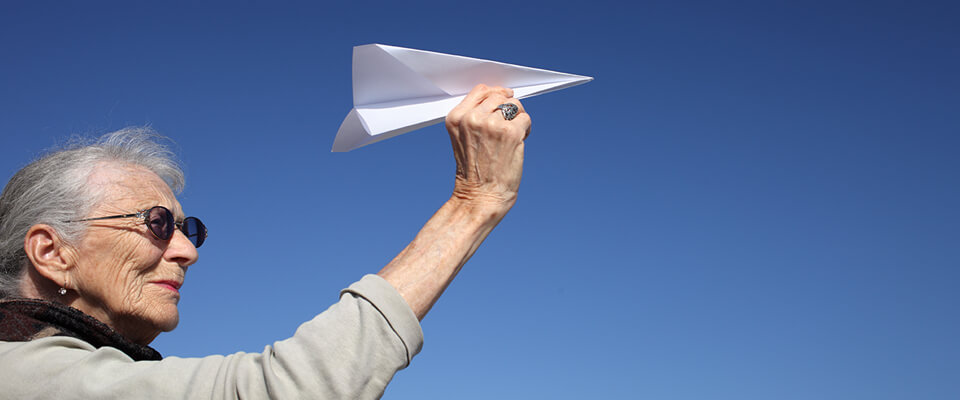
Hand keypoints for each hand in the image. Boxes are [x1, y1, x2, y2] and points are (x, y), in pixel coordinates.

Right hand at [445, 84, 531, 214]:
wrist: (480, 197)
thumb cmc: (474, 171)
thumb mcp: (463, 138)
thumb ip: (475, 116)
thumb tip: (501, 97)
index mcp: (457, 118)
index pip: (480, 90)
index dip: (496, 93)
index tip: (504, 98)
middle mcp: (472, 118)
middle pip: (499, 96)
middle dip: (508, 108)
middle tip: (509, 125)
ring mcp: (492, 124)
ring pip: (514, 105)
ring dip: (518, 118)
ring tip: (513, 135)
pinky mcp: (510, 133)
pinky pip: (525, 118)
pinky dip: (526, 129)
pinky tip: (519, 142)